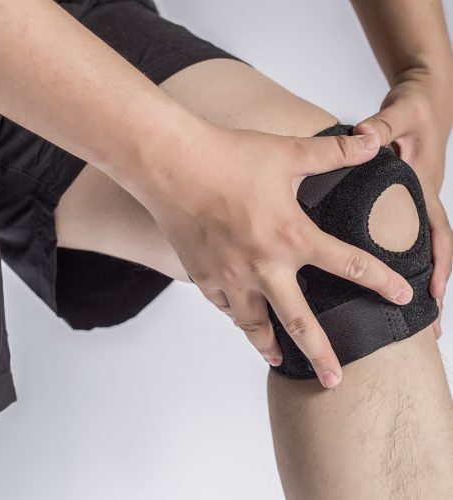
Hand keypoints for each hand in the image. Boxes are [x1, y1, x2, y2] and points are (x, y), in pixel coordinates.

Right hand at [144, 122, 413, 387]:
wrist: (172, 165)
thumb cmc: (228, 157)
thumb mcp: (286, 152)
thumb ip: (332, 152)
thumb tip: (370, 141)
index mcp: (291, 237)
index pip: (349, 265)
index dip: (381, 281)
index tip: (402, 298)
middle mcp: (264, 266)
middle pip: (299, 322)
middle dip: (321, 354)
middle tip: (335, 380)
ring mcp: (230, 277)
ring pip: (253, 325)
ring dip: (268, 346)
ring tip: (278, 359)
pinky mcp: (202, 276)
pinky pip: (223, 306)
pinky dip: (235, 315)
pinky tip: (239, 317)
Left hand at [354, 68, 452, 338]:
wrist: (423, 97)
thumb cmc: (417, 108)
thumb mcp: (401, 114)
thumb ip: (383, 127)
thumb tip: (365, 137)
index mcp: (425, 190)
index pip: (438, 235)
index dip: (439, 267)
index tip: (434, 298)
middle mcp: (418, 203)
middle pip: (427, 253)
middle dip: (428, 288)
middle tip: (422, 328)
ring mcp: (408, 203)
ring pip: (411, 248)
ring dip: (407, 279)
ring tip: (397, 315)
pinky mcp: (395, 200)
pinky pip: (395, 234)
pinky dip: (389, 257)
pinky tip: (370, 275)